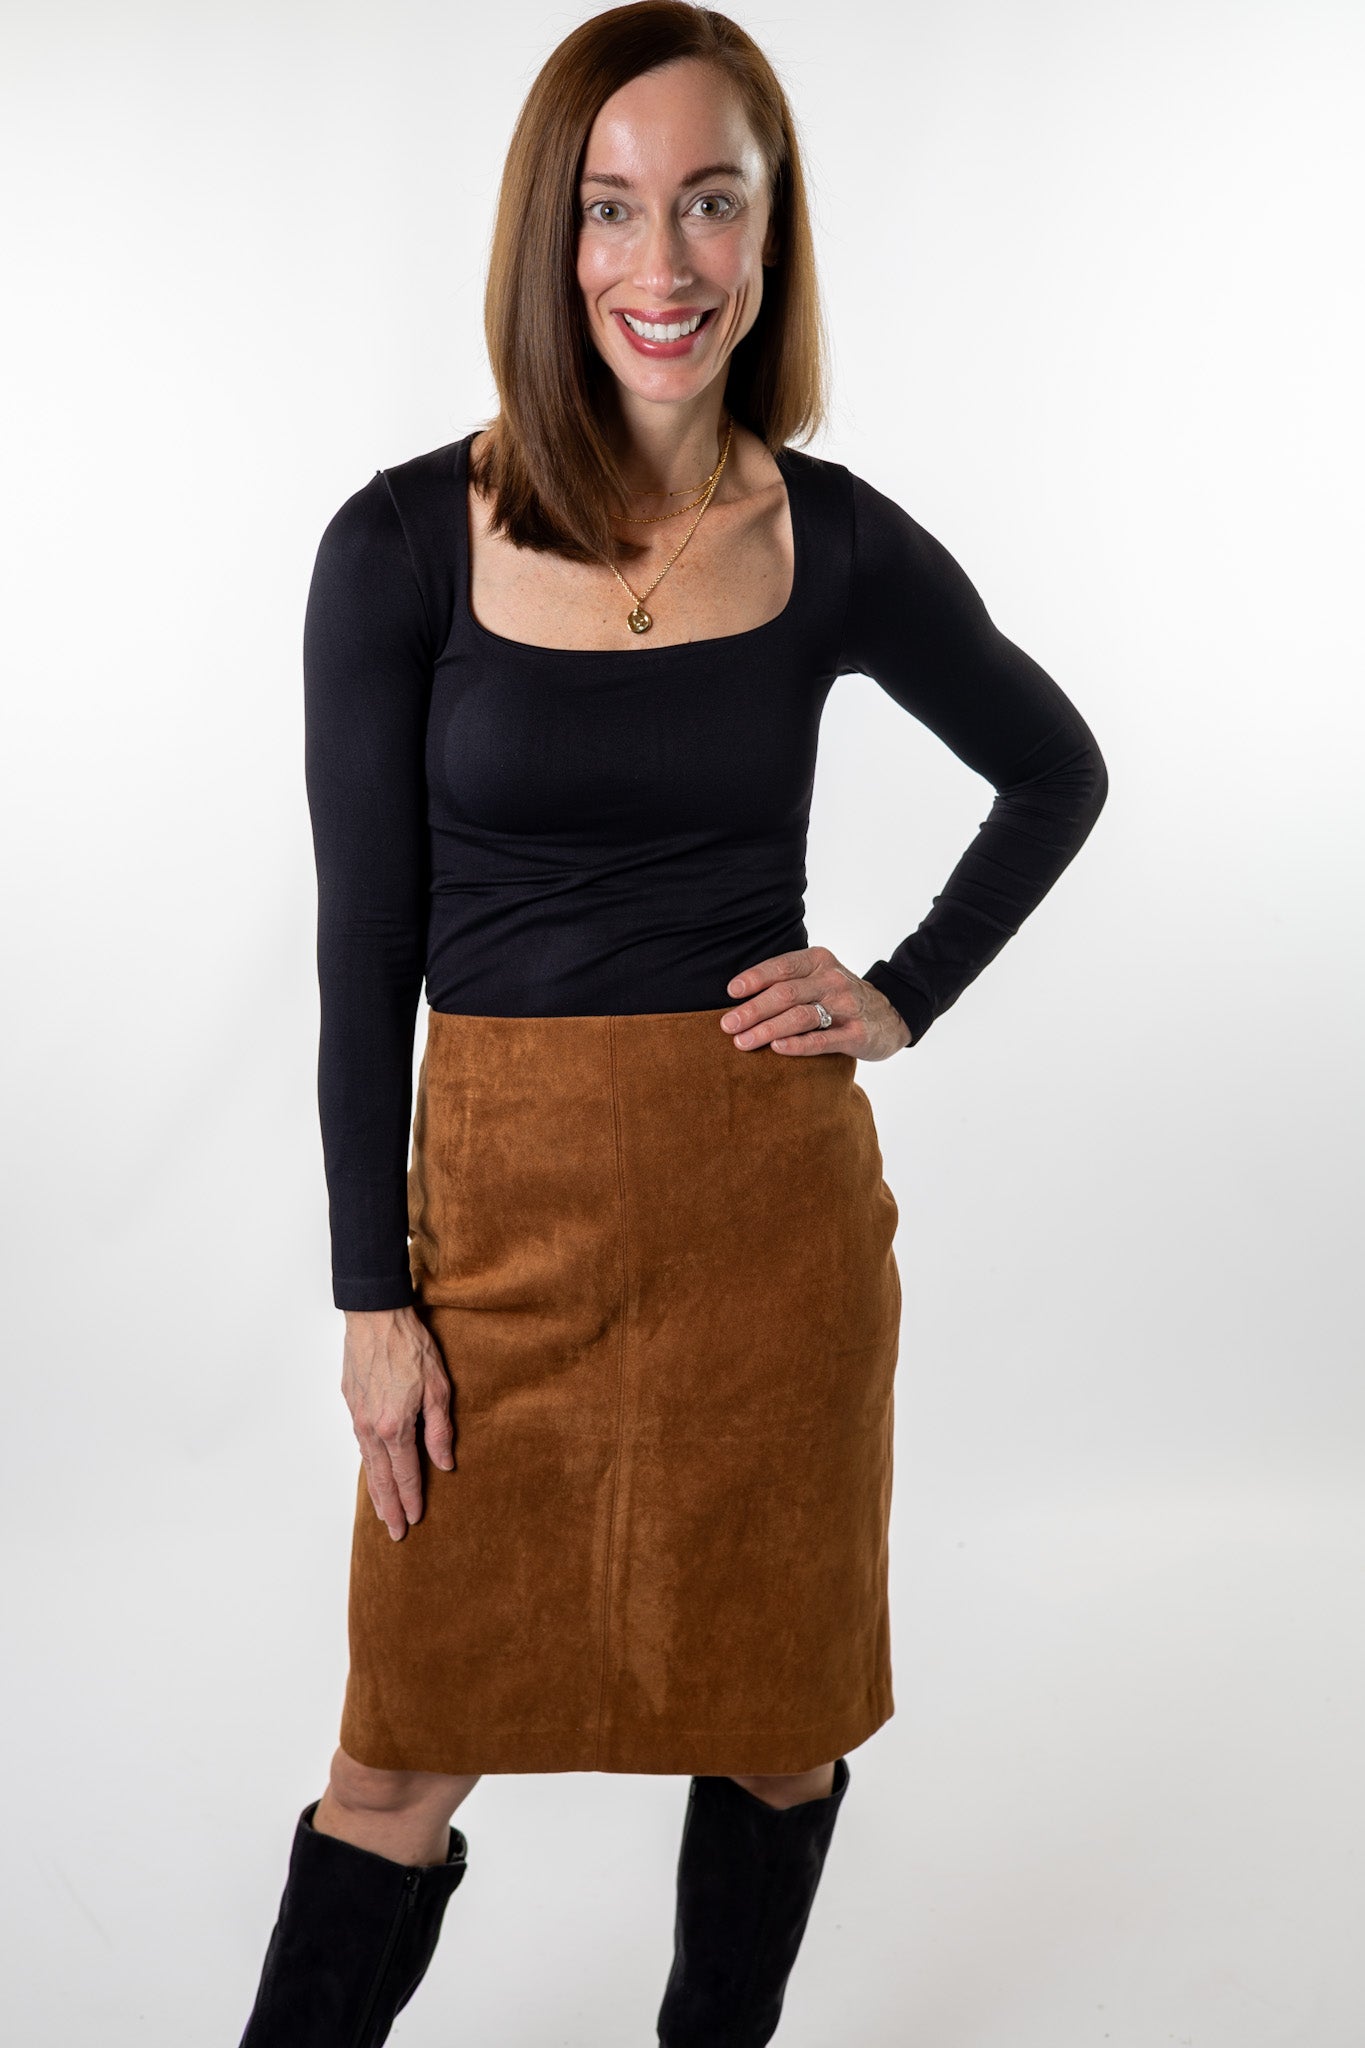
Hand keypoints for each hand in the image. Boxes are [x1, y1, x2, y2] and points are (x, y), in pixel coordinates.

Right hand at [341, 1306, 454, 1540]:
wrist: (375, 1317)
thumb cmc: (411, 1346)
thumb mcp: (439, 1388)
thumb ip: (440, 1429)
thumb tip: (445, 1462)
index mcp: (395, 1426)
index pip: (406, 1474)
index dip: (412, 1499)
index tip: (415, 1520)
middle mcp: (372, 1428)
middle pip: (381, 1478)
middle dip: (390, 1507)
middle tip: (395, 1532)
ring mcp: (357, 1416)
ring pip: (367, 1463)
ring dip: (376, 1490)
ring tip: (382, 1511)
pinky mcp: (350, 1403)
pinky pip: (360, 1442)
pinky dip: (367, 1463)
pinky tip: (372, 1470)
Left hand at [720, 946, 911, 1060]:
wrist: (892, 1015)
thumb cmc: (841, 997)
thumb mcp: (819, 977)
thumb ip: (788, 981)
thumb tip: (739, 997)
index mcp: (819, 961)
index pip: (782, 967)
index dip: (755, 978)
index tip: (732, 992)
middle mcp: (832, 981)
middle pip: (786, 994)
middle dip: (753, 1010)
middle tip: (727, 1025)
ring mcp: (846, 1007)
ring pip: (800, 1017)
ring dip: (767, 1029)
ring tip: (742, 1042)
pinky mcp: (856, 1034)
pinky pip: (822, 1040)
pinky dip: (797, 1044)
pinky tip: (776, 1049)